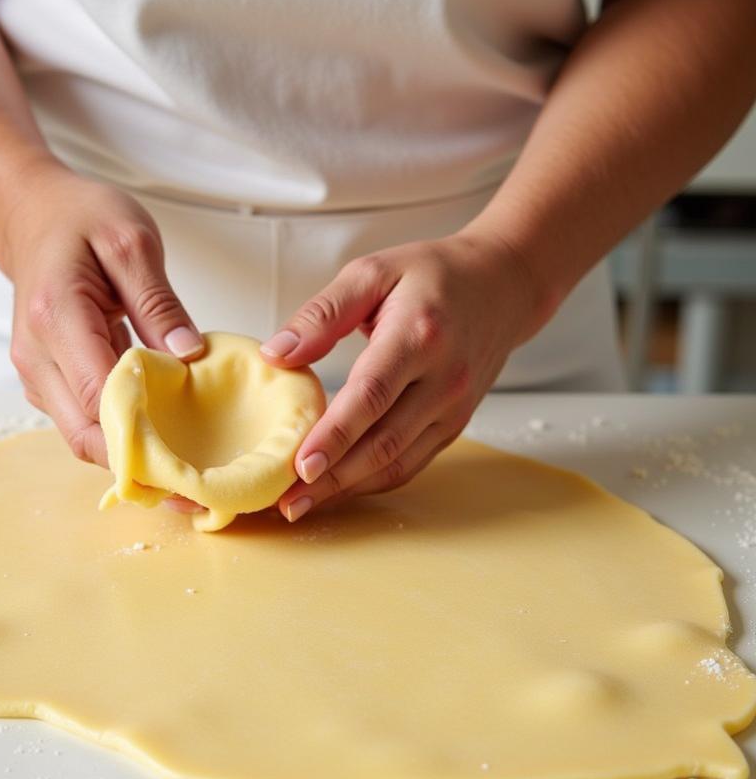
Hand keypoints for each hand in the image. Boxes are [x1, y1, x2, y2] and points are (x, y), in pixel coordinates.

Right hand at [3, 160, 203, 465]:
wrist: (31, 215)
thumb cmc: (81, 219)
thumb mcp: (132, 242)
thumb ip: (159, 303)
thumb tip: (188, 357)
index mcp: (57, 316)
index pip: (97, 397)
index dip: (141, 433)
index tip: (188, 455)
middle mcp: (36, 355)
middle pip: (84, 433)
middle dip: (136, 461)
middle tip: (190, 481)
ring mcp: (36, 373)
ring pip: (80, 436)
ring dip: (127, 453)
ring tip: (180, 465)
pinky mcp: (45, 381)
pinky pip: (81, 421)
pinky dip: (117, 435)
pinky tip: (157, 435)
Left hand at [260, 231, 541, 520]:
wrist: (503, 285)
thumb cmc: (432, 275)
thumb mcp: (372, 273)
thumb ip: (322, 314)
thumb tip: (276, 354)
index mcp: (419, 335)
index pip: (372, 395)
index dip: (335, 435)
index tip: (300, 466)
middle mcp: (444, 379)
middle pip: (383, 441)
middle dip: (332, 478)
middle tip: (286, 502)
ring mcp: (453, 408)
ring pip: (397, 462)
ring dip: (348, 490)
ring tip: (303, 505)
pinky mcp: (454, 425)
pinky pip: (410, 463)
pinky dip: (371, 482)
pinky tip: (337, 489)